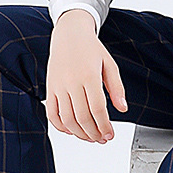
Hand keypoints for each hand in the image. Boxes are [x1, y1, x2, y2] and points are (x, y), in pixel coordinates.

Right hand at [46, 9, 127, 142]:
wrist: (69, 34)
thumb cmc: (90, 49)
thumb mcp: (109, 64)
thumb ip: (116, 87)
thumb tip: (123, 108)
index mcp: (89, 75)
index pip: (97, 109)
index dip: (104, 126)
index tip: (110, 134)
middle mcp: (71, 82)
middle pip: (82, 117)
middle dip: (94, 133)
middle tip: (102, 138)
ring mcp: (58, 86)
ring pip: (67, 119)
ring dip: (79, 133)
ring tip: (91, 137)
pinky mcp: (49, 88)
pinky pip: (51, 113)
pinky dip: (61, 126)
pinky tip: (72, 130)